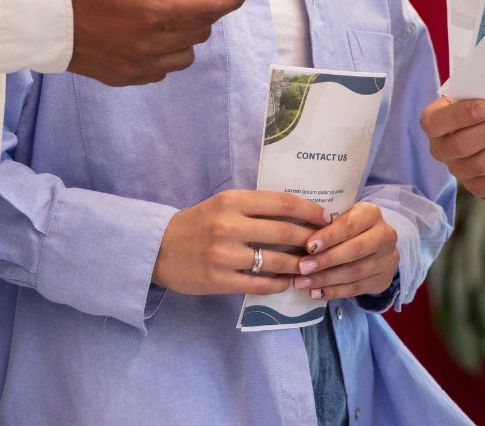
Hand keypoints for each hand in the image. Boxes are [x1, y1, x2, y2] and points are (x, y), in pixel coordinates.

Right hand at [57, 0, 252, 86]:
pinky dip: (168, 51)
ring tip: (168, 7)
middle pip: (200, 31)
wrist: (29, 21)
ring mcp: (134, 66)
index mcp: (147, 13)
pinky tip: (151, 32)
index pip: (208, 11)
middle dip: (204, 5)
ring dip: (188, 30)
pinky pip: (162, 69)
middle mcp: (147, 45)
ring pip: (185, 54)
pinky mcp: (122, 77)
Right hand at [152, 190, 330, 296]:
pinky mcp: (219, 280)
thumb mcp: (223, 204)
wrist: (158, 248)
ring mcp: (224, 255)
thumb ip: (255, 207)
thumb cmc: (197, 223)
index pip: (283, 203)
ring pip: (276, 262)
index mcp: (233, 200)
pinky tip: (288, 282)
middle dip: (312, 241)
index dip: (310, 211)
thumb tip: (298, 213)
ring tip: (313, 267)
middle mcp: (229, 225)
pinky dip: (279, 284)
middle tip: (326, 246)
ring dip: (300, 266)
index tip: (326, 218)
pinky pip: (260, 285)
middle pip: (285, 233)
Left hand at [273, 202, 397, 300]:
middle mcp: (386, 235)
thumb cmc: (348, 227)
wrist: (375, 243)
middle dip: (325, 261)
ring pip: (354, 272)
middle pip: (354, 251)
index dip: (329, 237)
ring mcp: (388, 259)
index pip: (349, 226)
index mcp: (372, 214)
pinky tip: (315, 293)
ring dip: (325, 279)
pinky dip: (334, 292)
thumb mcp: (341, 217)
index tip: (308, 246)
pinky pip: (356, 289)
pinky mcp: (383, 280)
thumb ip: (324, 224)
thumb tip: (294, 236)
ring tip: (302, 283)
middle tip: (301, 268)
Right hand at [419, 97, 484, 196]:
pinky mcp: (478, 187)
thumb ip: (483, 93)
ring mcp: (458, 171)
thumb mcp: (475, 93)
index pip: (435, 122)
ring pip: (483, 164)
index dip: (460, 115)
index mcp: (433, 122)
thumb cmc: (479, 104)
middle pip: (464, 145)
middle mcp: (440, 150)